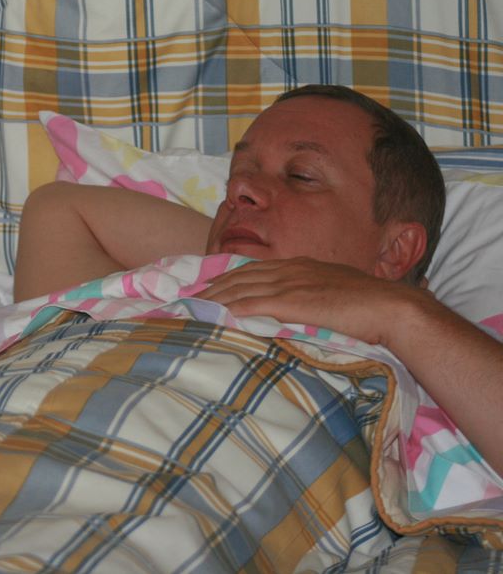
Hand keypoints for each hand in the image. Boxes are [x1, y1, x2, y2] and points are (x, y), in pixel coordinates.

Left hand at [193, 257, 430, 345]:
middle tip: (189, 295)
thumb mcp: (334, 293)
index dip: (228, 276)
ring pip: (243, 288)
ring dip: (216, 297)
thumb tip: (298, 309)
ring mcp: (292, 285)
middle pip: (241, 276)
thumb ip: (312, 297)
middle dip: (213, 285)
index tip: (209, 284)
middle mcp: (291, 270)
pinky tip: (217, 314)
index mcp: (301, 266)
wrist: (393, 307)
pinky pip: (256, 304)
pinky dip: (233, 309)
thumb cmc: (370, 306)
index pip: (254, 269)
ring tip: (193, 306)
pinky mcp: (295, 302)